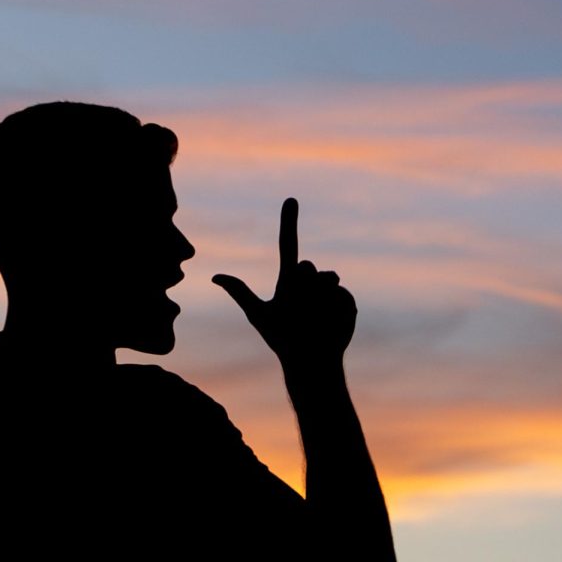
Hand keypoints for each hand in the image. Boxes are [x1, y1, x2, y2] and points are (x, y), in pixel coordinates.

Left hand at [212, 198, 356, 368]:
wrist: (310, 362)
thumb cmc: (282, 340)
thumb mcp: (259, 315)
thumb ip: (240, 292)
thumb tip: (215, 276)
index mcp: (289, 280)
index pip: (288, 245)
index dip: (288, 222)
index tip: (290, 199)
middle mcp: (309, 280)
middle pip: (306, 265)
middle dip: (303, 283)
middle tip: (300, 307)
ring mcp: (329, 290)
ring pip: (325, 277)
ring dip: (318, 297)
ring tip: (314, 318)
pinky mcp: (346, 300)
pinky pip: (341, 293)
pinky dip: (334, 307)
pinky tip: (330, 322)